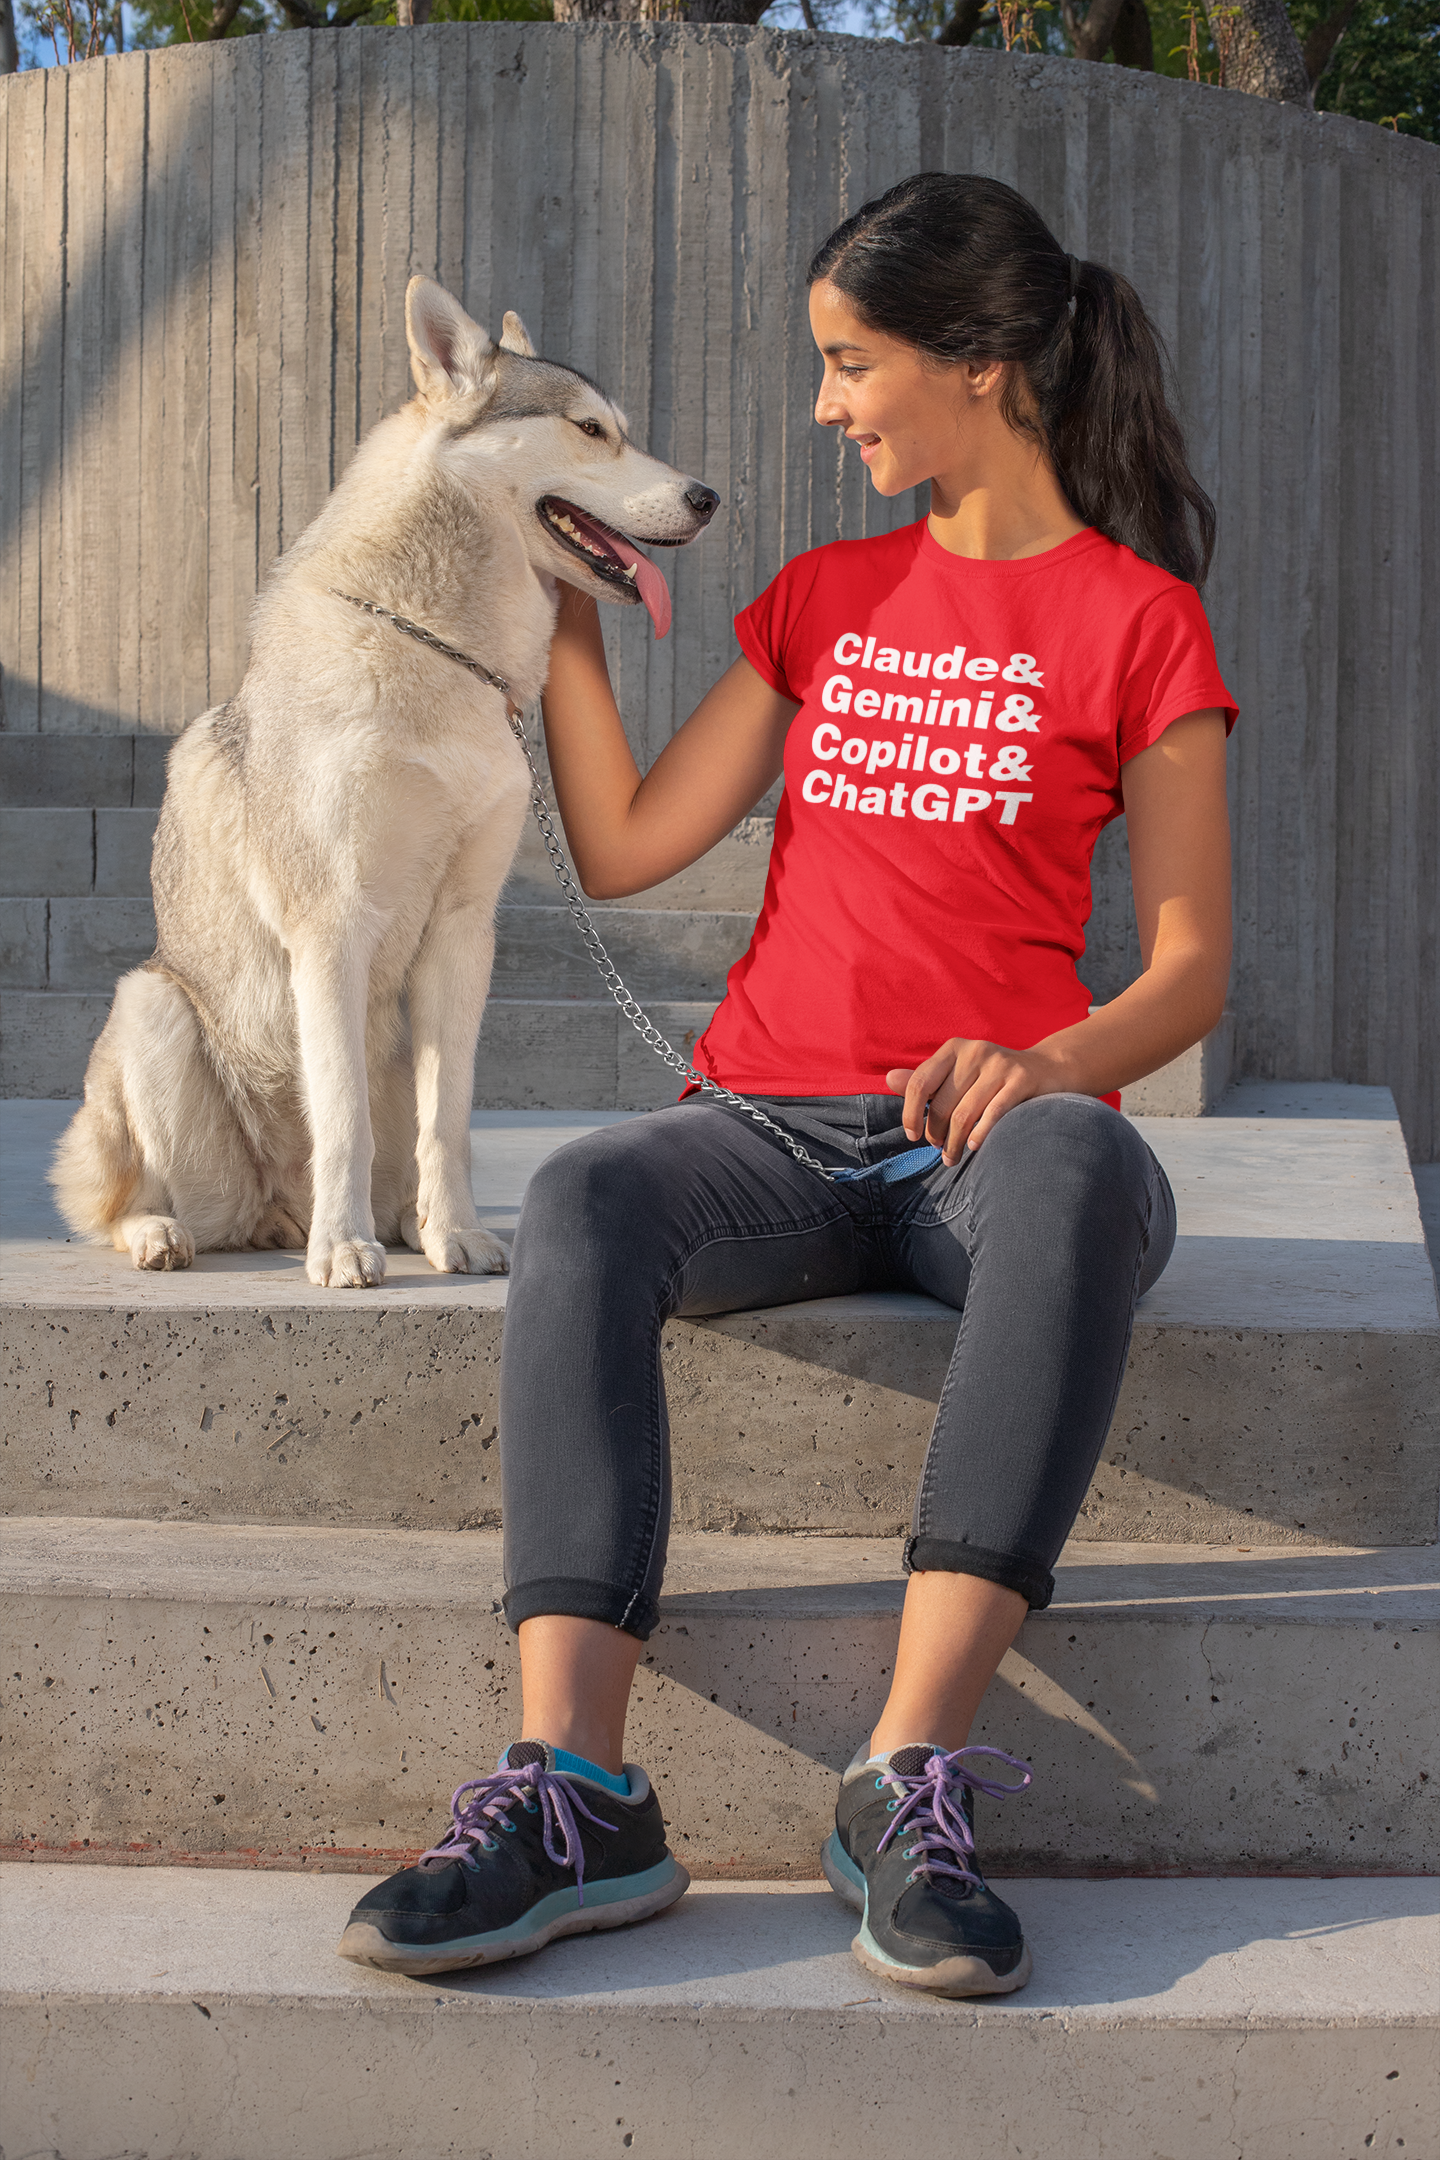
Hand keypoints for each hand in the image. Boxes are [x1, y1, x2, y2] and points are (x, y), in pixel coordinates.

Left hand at [886, 1039, 1069, 1163]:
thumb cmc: (993, 1078)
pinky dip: (980, 1135)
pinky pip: (993, 1114)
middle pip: (942, 1105)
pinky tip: (975, 1147)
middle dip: (936, 1134)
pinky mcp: (1021, 1080)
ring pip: (964, 1114)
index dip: (910, 1113)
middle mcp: (975, 1051)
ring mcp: (1000, 1064)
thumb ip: (926, 1080)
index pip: (920, 1083)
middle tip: (940, 1150)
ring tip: (953, 1158)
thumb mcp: (958, 1074)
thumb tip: (889, 1079)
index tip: (912, 1135)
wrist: (1047, 1070)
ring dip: (955, 1144)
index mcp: (954, 1048)